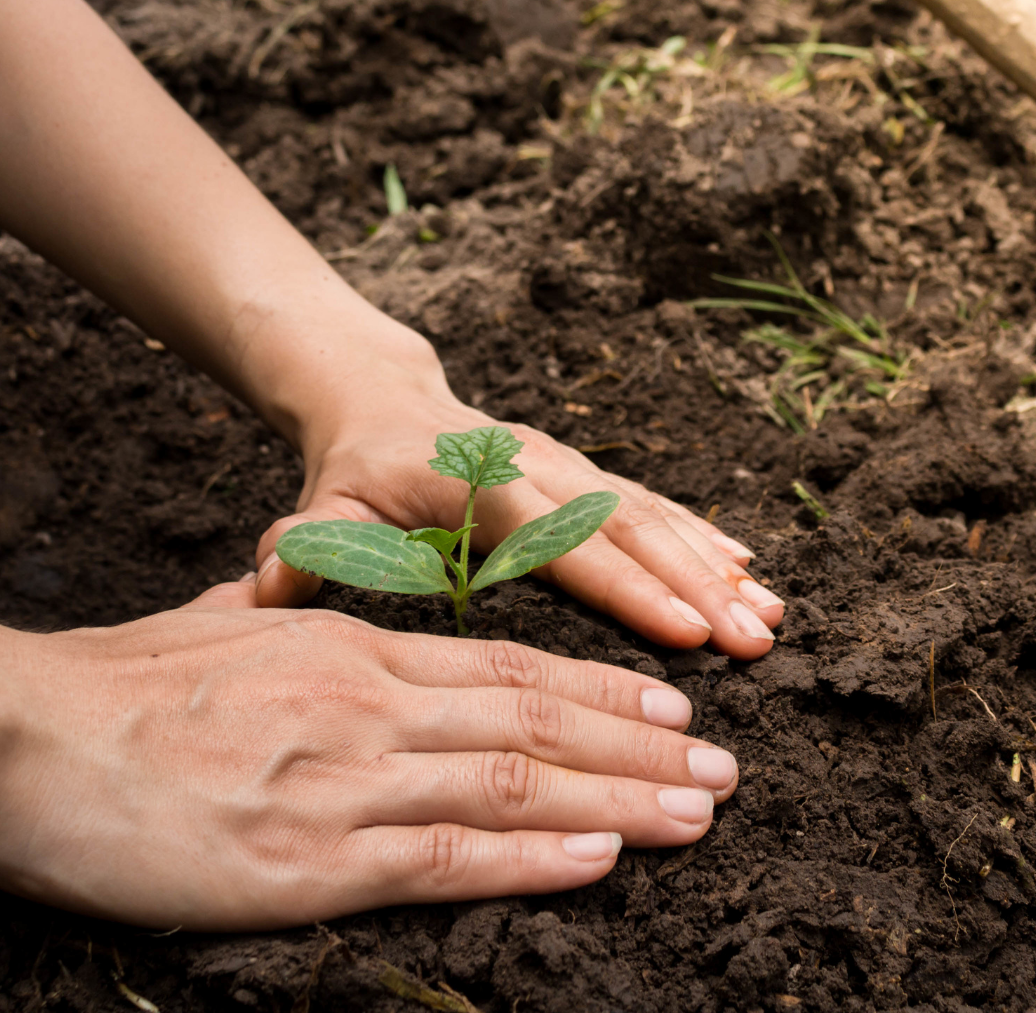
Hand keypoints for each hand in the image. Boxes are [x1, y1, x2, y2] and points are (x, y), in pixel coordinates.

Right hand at [0, 578, 737, 929]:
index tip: (671, 709)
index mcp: (352, 650)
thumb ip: (278, 614)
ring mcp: (347, 780)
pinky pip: (448, 853)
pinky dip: (537, 853)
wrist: (16, 731)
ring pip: (517, 782)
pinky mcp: (309, 858)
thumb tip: (292, 592)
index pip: (508, 669)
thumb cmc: (108, 684)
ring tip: (700, 813)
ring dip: (623, 801)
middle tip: (726, 770)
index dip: (602, 693)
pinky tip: (602, 855)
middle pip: (539, 721)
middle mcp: (371, 705)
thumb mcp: (217, 626)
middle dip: (645, 748)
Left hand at [254, 331, 783, 658]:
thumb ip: (305, 552)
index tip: (686, 631)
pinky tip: (749, 569)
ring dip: (713, 566)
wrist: (376, 395)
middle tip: (755, 640)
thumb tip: (265, 592)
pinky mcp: (584, 470)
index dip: (627, 590)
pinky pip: (653, 504)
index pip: (562, 545)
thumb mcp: (320, 509)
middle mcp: (538, 469)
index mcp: (480, 487)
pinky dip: (702, 536)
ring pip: (653, 516)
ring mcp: (569, 465)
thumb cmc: (350, 471)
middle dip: (697, 587)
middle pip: (628, 531)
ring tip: (770, 614)